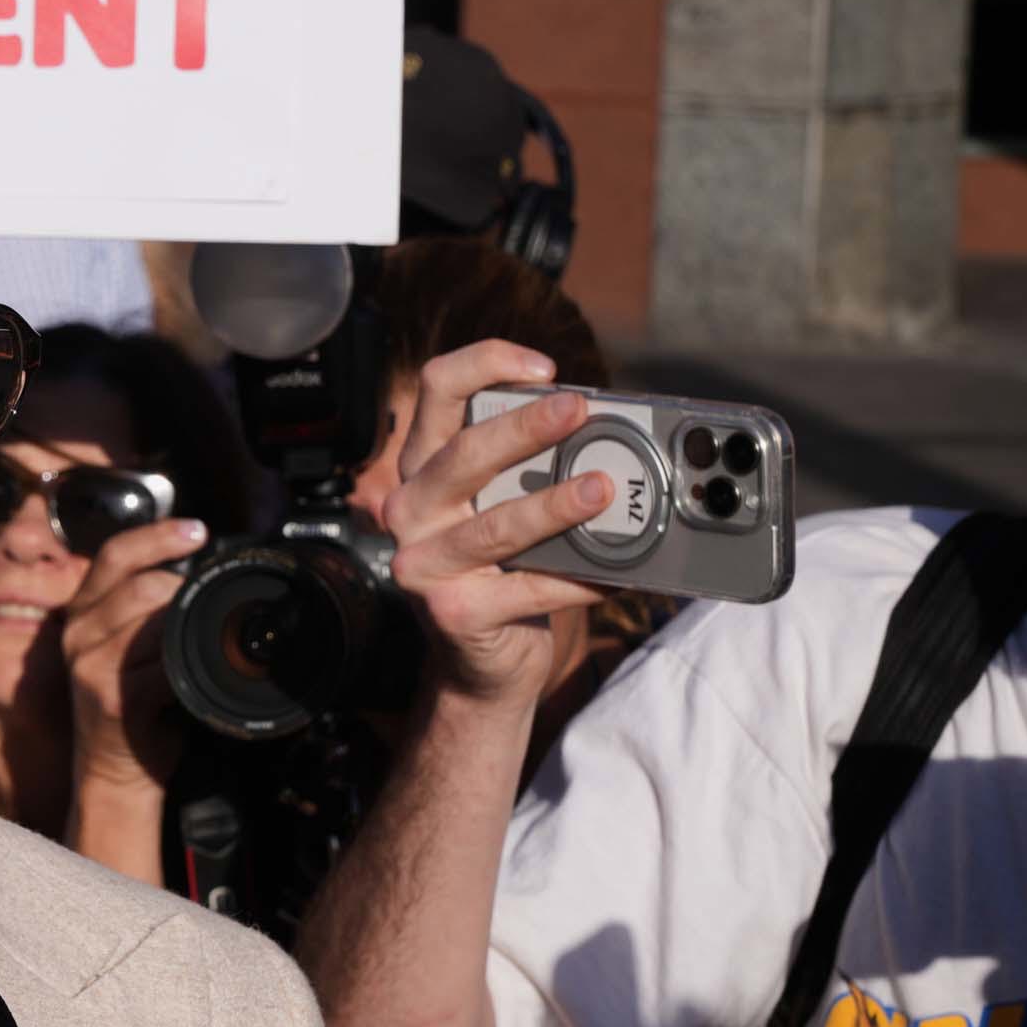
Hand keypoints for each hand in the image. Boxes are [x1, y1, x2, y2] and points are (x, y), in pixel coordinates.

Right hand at [62, 516, 209, 794]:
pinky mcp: (114, 697)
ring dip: (188, 622)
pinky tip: (199, 670)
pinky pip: (163, 663)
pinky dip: (190, 662)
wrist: (114, 775)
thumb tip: (192, 576)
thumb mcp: (125, 650)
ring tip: (202, 640)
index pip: (115, 555)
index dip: (157, 536)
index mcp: (82, 614)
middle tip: (209, 605)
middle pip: (140, 583)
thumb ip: (143, 612)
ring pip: (152, 616)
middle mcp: (79, 634)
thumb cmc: (132, 711)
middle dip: (184, 588)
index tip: (197, 530)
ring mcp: (92, 666)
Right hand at [377, 342, 610, 710]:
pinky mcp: (453, 614)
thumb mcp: (500, 505)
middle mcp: (410, 509)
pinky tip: (616, 573)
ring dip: (553, 505)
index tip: (543, 368)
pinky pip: (526, 590)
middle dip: (524, 427)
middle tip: (579, 410)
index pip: (437, 390)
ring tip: (602, 491)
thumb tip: (605, 430)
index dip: (485, 364)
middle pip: (462, 453)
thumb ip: (529, 468)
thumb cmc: (501, 568)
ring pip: (495, 527)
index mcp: (423, 466)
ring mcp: (424, 564)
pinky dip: (578, 580)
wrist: (481, 663)